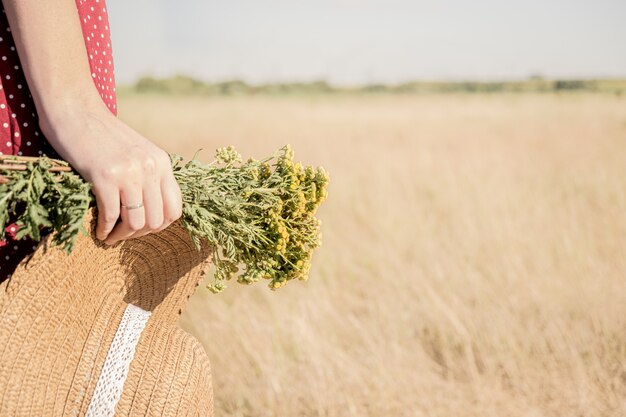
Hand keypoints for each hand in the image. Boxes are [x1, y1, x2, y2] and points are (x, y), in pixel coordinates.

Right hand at [40, 104, 182, 244]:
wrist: (74, 109)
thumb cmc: (102, 135)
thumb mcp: (137, 152)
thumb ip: (148, 176)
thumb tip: (153, 215)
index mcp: (162, 163)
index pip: (175, 209)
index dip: (159, 226)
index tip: (142, 228)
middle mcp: (150, 168)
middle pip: (156, 221)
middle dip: (138, 234)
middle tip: (122, 235)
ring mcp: (129, 172)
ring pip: (136, 222)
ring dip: (121, 235)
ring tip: (110, 236)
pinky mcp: (105, 176)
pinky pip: (111, 216)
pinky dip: (104, 229)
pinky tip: (98, 230)